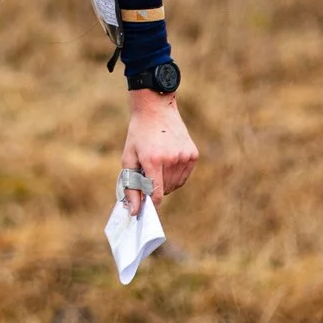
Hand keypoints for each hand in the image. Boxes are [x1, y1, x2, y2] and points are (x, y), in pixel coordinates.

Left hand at [122, 89, 196, 214]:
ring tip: (157, 165)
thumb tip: (134, 212)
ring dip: (165, 182)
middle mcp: (171, 159)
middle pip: (165, 190)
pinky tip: (168, 161)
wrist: (155, 110)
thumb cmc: (138, 135)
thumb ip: (131, 187)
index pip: (156, 193)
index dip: (150, 202)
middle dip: (155, 187)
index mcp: (153, 160)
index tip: (145, 204)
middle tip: (148, 172)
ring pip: (175, 184)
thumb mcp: (128, 158)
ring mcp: (184, 156)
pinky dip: (176, 174)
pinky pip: (184, 176)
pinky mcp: (193, 154)